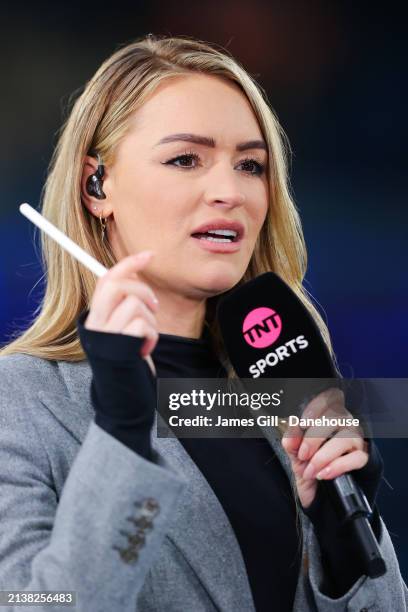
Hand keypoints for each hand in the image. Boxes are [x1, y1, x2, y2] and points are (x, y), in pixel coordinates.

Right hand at [85, 251, 158, 375]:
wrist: (124, 397)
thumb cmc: (128, 361)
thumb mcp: (123, 330)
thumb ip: (123, 306)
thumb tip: (134, 276)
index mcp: (95, 318)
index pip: (107, 280)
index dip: (129, 264)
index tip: (150, 255)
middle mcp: (95, 325)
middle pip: (117, 285)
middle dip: (142, 289)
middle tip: (154, 306)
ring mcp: (105, 336)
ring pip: (134, 304)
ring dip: (150, 320)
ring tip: (146, 337)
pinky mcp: (118, 347)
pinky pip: (142, 325)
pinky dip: (151, 336)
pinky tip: (145, 349)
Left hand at [281, 387, 368, 508]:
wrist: (318, 489)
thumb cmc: (308, 462)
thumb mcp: (295, 451)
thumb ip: (291, 439)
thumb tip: (292, 430)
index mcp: (327, 414)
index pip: (330, 397)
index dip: (317, 406)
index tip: (303, 423)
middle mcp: (344, 422)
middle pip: (336, 417)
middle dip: (314, 437)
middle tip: (303, 454)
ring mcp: (355, 438)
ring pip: (346, 437)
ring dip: (324, 456)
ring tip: (311, 470)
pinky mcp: (362, 457)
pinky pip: (356, 458)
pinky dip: (338, 466)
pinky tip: (324, 473)